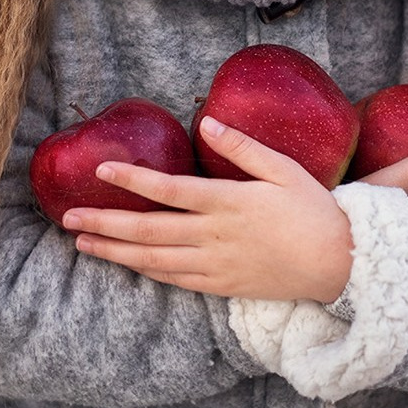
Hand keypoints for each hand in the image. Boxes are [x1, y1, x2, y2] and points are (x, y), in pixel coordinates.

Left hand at [62, 116, 353, 302]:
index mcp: (228, 202)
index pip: (169, 190)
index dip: (132, 180)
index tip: (101, 170)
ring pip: (154, 260)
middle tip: (68, 217)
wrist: (339, 263)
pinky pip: (175, 280)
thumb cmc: (314, 209)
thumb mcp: (283, 169)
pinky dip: (145, 271)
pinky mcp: (222, 286)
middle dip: (106, 222)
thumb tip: (207, 121)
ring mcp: (216, 266)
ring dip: (115, 251)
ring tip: (83, 242)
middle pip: (149, 230)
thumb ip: (243, 147)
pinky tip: (126, 263)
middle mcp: (215, 236)